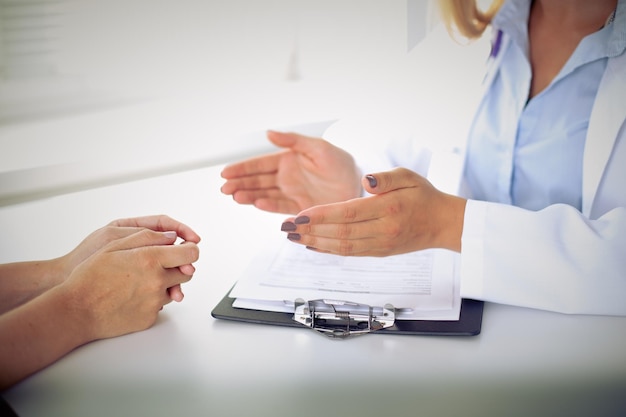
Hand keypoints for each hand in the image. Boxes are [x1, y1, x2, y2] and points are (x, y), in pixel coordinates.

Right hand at [61, 228, 199, 339]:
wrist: (76, 311)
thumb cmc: (90, 277)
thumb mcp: (114, 245)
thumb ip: (147, 237)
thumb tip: (171, 237)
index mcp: (150, 259)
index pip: (190, 253)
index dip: (189, 249)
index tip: (185, 249)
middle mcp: (157, 281)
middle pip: (186, 272)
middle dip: (177, 267)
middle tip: (158, 265)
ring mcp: (154, 302)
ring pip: (174, 289)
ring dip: (164, 284)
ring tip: (138, 282)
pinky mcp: (150, 318)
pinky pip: (160, 306)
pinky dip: (151, 300)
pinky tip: (131, 297)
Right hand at [221, 130, 361, 213]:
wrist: (359, 185)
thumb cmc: (341, 163)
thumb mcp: (318, 147)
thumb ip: (293, 141)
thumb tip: (269, 133)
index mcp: (289, 160)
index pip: (260, 164)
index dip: (242, 168)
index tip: (226, 172)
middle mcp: (287, 177)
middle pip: (257, 181)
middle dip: (239, 184)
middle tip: (225, 188)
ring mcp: (292, 193)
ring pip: (264, 194)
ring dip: (249, 195)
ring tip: (235, 196)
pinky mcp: (300, 208)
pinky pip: (279, 206)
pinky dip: (267, 205)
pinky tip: (256, 203)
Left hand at [280, 168, 465, 255]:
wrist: (443, 224)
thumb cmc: (424, 196)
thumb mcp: (409, 176)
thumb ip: (385, 178)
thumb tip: (365, 181)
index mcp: (389, 209)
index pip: (348, 213)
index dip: (321, 215)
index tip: (299, 214)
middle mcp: (383, 230)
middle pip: (340, 233)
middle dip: (309, 231)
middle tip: (285, 227)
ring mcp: (380, 244)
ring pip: (342, 247)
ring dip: (314, 243)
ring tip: (292, 237)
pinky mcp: (378, 252)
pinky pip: (349, 253)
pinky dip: (327, 250)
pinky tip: (311, 245)